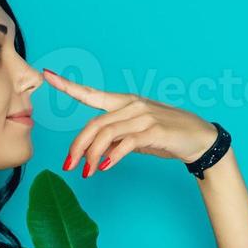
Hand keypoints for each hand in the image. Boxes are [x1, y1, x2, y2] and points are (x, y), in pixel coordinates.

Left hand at [44, 69, 217, 179]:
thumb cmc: (168, 137)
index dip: (69, 85)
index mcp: (125, 102)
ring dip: (92, 155)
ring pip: (106, 134)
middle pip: (94, 124)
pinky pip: (125, 144)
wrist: (200, 140)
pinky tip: (104, 166)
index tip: (48, 76)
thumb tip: (95, 153)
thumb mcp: (138, 137)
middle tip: (68, 165)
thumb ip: (117, 139)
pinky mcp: (154, 131)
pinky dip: (112, 157)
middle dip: (78, 146)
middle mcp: (132, 105)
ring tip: (86, 172)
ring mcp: (143, 117)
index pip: (91, 94)